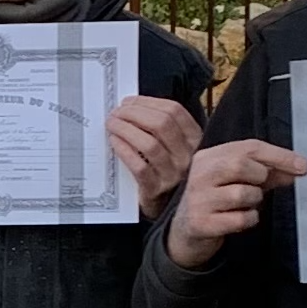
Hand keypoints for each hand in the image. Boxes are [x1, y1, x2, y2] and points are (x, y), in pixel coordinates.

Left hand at [106, 93, 202, 215]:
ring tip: (112, 125)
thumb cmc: (165, 169)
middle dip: (134, 114)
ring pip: (149, 144)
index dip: (147, 102)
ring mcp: (173, 174)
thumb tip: (129, 105)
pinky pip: (139, 166)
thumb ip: (159, 125)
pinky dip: (124, 150)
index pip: (174, 111)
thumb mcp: (173, 145)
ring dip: (126, 130)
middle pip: (161, 124)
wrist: (166, 205)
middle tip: (116, 113)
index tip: (128, 102)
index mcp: (194, 139)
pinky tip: (115, 142)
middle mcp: (187, 156)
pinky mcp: (156, 189)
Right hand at [162, 140, 306, 265]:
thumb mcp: (239, 181)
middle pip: (241, 164)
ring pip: (241, 193)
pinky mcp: (201, 222)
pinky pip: (239, 219)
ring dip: (254, 201)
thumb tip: (298, 169)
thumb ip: (267, 173)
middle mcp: (199, 174)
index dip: (279, 155)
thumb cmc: (217, 201)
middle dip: (261, 177)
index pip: (249, 147)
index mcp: (209, 157)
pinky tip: (240, 219)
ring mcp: (198, 199)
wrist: (186, 232)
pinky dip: (248, 219)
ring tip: (245, 204)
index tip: (302, 165)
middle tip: (260, 186)